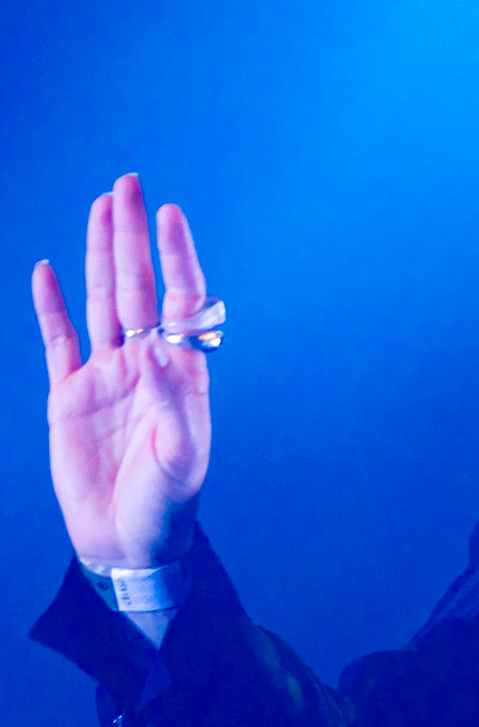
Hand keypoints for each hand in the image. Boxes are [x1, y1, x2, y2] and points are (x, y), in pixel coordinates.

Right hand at [32, 174, 211, 568]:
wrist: (127, 543)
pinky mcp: (69, 397)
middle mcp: (146, 364)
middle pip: (138, 286)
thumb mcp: (182, 457)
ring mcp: (106, 376)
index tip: (170, 215)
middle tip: (129, 183)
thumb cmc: (168, 504)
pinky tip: (49, 270)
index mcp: (182, 373)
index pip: (181, 301)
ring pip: (102, 301)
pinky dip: (52, 306)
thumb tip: (160, 350)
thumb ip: (173, 402)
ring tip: (99, 206)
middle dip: (133, 235)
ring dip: (101, 254)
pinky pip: (58, 341)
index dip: (176, 258)